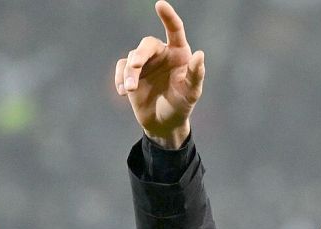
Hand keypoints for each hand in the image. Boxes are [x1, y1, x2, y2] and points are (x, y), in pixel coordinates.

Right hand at [115, 0, 204, 148]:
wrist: (164, 124)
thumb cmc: (182, 105)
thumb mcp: (192, 92)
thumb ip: (196, 74)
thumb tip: (200, 54)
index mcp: (179, 53)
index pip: (174, 30)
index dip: (168, 17)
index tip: (160, 5)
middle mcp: (161, 54)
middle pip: (147, 45)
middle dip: (139, 56)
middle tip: (134, 67)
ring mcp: (145, 64)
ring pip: (132, 57)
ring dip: (129, 73)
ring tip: (130, 90)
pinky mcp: (131, 74)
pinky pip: (121, 68)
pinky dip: (120, 79)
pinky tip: (123, 93)